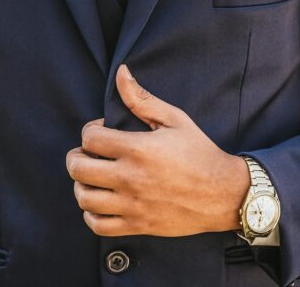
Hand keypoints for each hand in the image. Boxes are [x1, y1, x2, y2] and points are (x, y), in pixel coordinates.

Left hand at [66, 64, 249, 236]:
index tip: (102, 131)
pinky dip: (91, 213)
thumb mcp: (174, 119)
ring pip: (84, 197)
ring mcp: (133, 204)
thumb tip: (121, 73)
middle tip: (86, 154)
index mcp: (138, 148)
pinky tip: (100, 202)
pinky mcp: (138, 224)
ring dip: (81, 185)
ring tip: (91, 177)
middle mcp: (131, 177)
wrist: (223, 193)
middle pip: (78, 168)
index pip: (90, 138)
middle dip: (76, 156)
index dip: (90, 131)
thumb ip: (142, 98)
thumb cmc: (199, 152)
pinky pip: (98, 225)